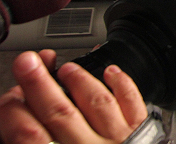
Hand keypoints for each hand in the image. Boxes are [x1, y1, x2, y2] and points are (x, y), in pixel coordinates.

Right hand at [0, 50, 147, 143]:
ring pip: (97, 104)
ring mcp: (118, 142)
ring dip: (79, 81)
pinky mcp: (142, 135)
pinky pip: (133, 105)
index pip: (28, 136)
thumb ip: (31, 143)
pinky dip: (122, 84)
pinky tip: (111, 71)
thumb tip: (17, 117)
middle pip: (60, 113)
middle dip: (40, 83)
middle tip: (27, 61)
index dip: (13, 112)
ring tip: (66, 68)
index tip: (8, 96)